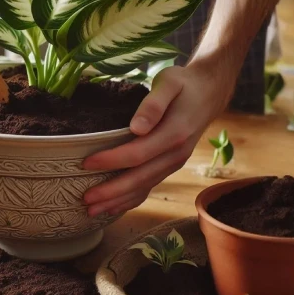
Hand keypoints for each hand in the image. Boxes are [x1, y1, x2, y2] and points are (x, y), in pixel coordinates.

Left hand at [81, 61, 230, 216]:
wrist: (209, 92)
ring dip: (118, 202)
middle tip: (84, 199)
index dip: (110, 161)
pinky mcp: (170, 165)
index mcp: (173, 134)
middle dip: (111, 192)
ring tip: (93, 211)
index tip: (85, 163)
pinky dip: (131, 200)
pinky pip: (149, 187)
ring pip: (144, 188)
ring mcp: (174, 163)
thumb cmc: (184, 84)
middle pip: (139, 179)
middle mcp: (175, 154)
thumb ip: (153, 104)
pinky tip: (114, 208)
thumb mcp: (169, 83)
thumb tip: (136, 127)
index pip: (137, 154)